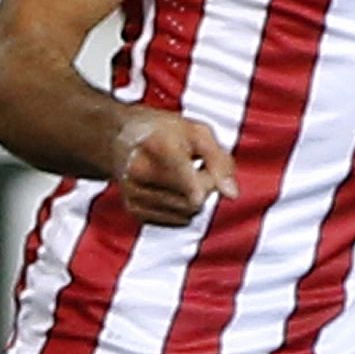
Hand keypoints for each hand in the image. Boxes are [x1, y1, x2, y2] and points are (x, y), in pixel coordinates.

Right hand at [112, 108, 237, 226]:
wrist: (123, 138)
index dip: (202, 185)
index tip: (206, 190)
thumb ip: (220, 161)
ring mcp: (134, 192)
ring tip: (186, 177)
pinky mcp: (134, 210)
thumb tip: (231, 195)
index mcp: (156, 144)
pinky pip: (176, 220)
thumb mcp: (199, 132)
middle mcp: (139, 170)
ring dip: (195, 199)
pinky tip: (174, 189)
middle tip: (200, 168)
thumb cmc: (166, 132)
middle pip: (192, 198)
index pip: (182, 174)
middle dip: (206, 187)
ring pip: (186, 212)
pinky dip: (183, 208)